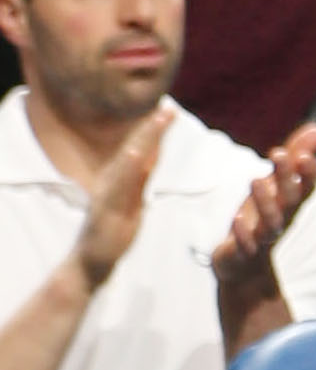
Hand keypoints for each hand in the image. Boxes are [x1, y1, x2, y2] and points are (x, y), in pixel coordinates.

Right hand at [74, 111, 165, 291]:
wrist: (91, 260)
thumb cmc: (113, 227)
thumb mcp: (133, 197)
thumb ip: (141, 174)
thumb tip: (153, 148)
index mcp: (117, 177)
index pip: (139, 149)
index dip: (153, 129)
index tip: (169, 109)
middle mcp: (111, 181)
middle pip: (134, 150)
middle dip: (151, 129)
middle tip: (168, 109)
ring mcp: (107, 196)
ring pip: (127, 165)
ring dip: (142, 143)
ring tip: (155, 124)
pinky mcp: (105, 213)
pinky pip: (118, 190)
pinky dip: (127, 172)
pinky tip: (137, 157)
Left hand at [212, 126, 315, 338]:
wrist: (245, 267)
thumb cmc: (261, 219)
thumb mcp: (277, 185)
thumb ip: (295, 156)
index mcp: (291, 204)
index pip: (306, 188)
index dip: (307, 173)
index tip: (304, 155)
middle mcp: (281, 221)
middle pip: (289, 200)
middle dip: (286, 178)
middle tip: (278, 153)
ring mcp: (263, 239)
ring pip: (270, 223)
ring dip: (265, 202)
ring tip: (256, 178)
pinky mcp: (243, 253)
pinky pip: (246, 245)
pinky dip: (244, 234)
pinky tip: (238, 219)